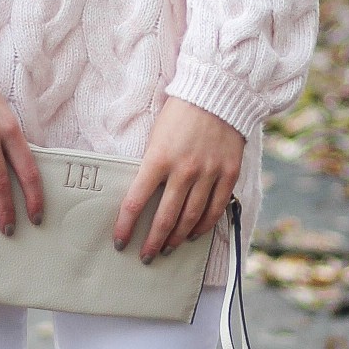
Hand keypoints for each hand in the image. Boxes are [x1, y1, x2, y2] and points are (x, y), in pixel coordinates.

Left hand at [113, 96, 244, 261]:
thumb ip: (151, 166)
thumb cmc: (180, 113)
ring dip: (177, 238)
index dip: (126, 225)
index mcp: (158, 158)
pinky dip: (204, 225)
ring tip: (168, 248)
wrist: (217, 93)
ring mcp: (209, 173)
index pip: (136, 201)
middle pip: (165, 217)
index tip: (120, 241)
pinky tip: (194, 234)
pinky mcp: (228, 173)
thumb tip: (142, 196)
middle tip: (145, 256)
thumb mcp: (155, 136)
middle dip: (153, 241)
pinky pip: (216, 208)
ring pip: (191, 217)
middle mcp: (184, 170)